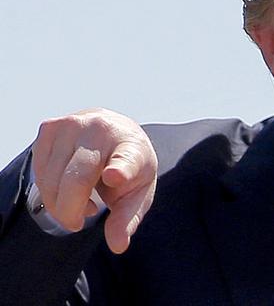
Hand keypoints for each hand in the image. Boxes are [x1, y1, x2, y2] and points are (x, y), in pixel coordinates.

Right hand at [31, 108, 157, 253]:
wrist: (118, 132)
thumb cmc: (129, 169)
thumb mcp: (137, 194)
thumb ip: (127, 220)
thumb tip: (117, 246)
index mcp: (133, 148)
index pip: (126, 161)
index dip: (120, 170)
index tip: (115, 176)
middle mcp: (103, 130)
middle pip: (76, 181)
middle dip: (70, 212)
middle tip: (77, 223)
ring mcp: (74, 124)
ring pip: (51, 179)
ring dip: (58, 202)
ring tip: (78, 201)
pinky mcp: (50, 126)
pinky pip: (38, 171)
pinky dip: (48, 187)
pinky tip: (65, 186)